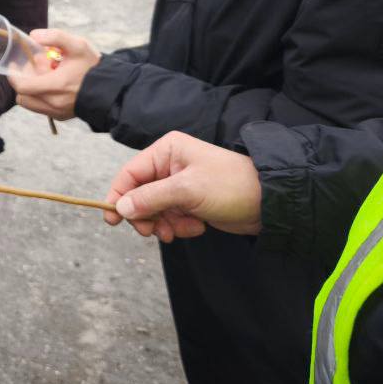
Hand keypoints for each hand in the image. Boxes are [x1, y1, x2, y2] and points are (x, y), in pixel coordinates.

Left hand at [9, 29, 100, 119]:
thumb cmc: (93, 66)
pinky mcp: (61, 117)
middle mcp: (54, 103)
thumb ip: (55, 36)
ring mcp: (57, 112)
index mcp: (55, 86)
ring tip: (46, 77)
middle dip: (24, 81)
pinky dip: (40, 97)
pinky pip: (40, 108)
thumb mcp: (77, 45)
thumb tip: (34, 35)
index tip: (14, 64)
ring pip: (30, 103)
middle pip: (22, 96)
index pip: (21, 86)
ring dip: (31, 90)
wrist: (110, 89)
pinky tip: (53, 86)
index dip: (13, 75)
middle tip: (35, 69)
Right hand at [103, 131, 262, 241]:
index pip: (130, 174)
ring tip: (181, 230)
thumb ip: (150, 198)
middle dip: (146, 215)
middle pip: (139, 195)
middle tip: (153, 232)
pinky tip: (197, 227)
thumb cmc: (230, 186)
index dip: (119, 196)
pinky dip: (179, 226)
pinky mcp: (190, 201)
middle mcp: (170, 165)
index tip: (112, 220)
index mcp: (167, 151)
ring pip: (154, 209)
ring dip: (165, 224)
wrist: (269, 202)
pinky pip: (171, 217)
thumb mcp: (186, 190)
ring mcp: (180, 184)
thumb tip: (120, 208)